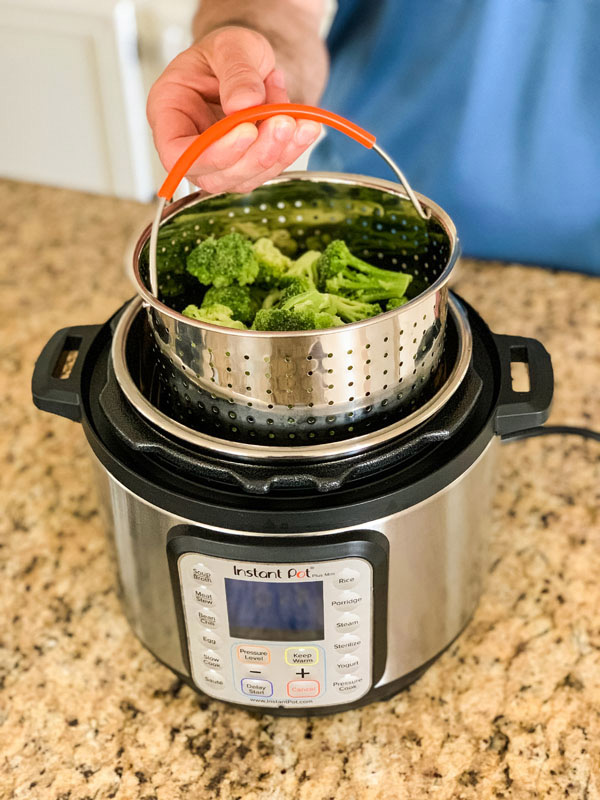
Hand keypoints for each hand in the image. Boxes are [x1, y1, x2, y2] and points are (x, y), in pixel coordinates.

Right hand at [146, 26, 321, 194]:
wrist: (249, 61)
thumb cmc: (229, 52)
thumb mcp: (230, 45)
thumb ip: (236, 71)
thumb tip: (245, 103)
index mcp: (169, 112)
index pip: (177, 153)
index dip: (211, 153)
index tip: (247, 130)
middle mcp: (188, 144)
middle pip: (213, 175)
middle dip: (253, 155)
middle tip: (282, 122)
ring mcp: (217, 161)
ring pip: (243, 179)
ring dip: (275, 154)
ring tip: (297, 120)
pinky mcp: (245, 166)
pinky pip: (267, 170)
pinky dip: (290, 151)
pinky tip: (305, 127)